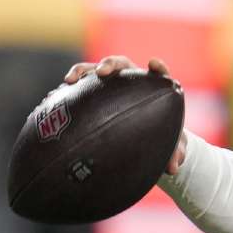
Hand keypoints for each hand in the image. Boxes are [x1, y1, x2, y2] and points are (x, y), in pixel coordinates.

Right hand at [63, 56, 187, 173]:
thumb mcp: (171, 145)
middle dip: (111, 64)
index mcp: (153, 87)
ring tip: (70, 80)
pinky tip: (56, 97)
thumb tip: (172, 168)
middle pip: (121, 64)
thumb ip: (176, 153)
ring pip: (95, 70)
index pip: (158, 73)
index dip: (157, 67)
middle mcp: (131, 80)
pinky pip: (80, 87)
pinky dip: (69, 89)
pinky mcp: (95, 93)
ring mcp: (111, 84)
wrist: (145, 136)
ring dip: (83, 71)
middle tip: (102, 72)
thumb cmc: (161, 135)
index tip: (153, 63)